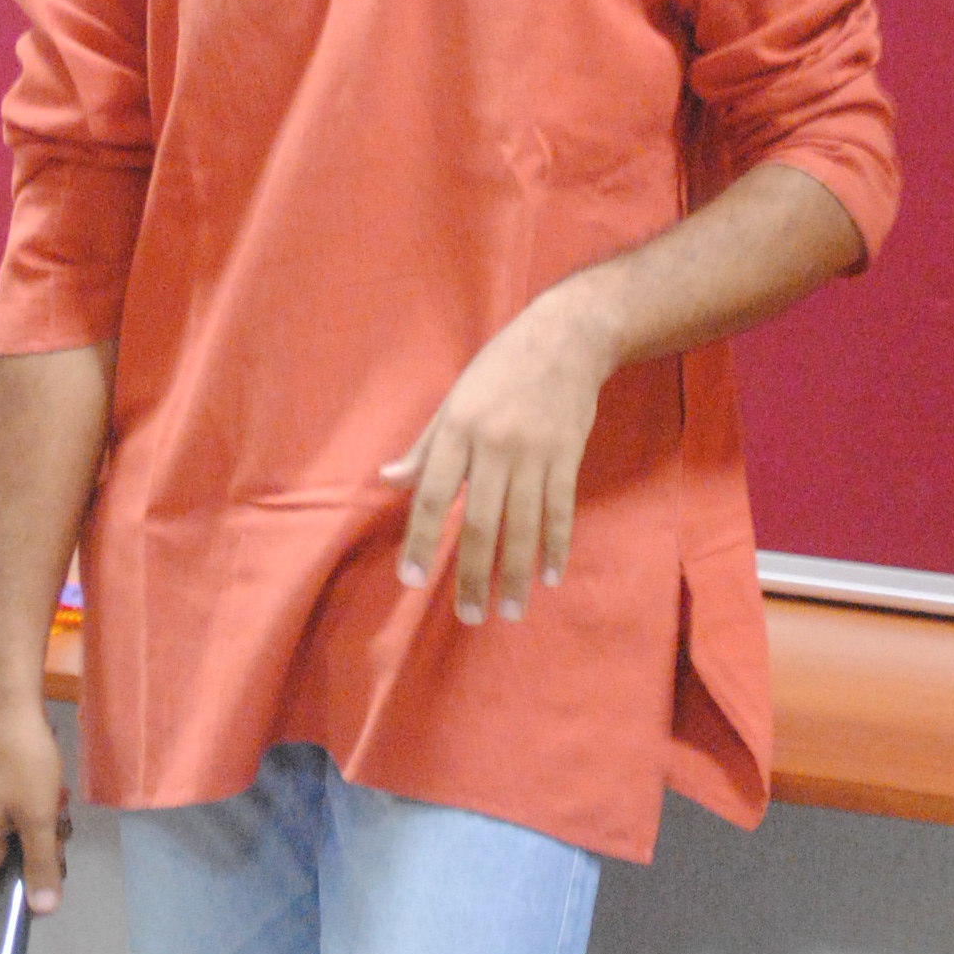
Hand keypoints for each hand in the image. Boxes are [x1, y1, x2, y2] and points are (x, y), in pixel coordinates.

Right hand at [0, 690, 71, 912]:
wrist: (8, 704)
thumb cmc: (23, 759)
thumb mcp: (39, 816)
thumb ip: (41, 864)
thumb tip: (42, 909)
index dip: (8, 902)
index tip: (40, 888)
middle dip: (32, 858)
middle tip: (56, 833)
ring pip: (6, 841)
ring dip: (35, 832)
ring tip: (54, 806)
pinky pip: (5, 819)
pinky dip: (28, 814)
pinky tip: (46, 793)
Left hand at [383, 280, 615, 627]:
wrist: (566, 338)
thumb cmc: (500, 369)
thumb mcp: (453, 400)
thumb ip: (424, 447)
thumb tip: (386, 480)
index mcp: (458, 430)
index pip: (432, 494)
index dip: (420, 538)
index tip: (410, 578)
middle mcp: (495, 447)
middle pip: (481, 522)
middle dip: (473, 574)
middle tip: (469, 615)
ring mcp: (535, 454)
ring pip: (524, 526)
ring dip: (516, 573)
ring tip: (509, 611)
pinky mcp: (567, 457)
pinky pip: (561, 510)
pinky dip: (556, 546)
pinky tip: (548, 577)